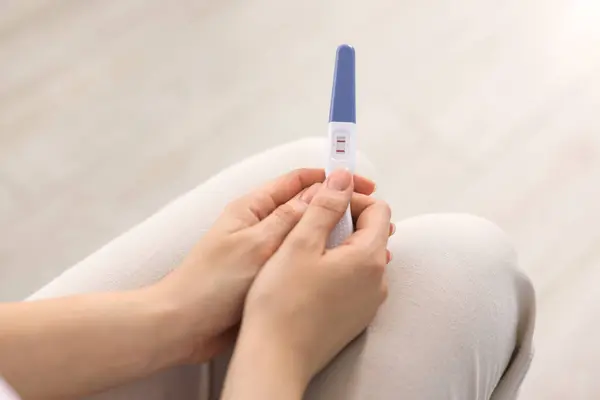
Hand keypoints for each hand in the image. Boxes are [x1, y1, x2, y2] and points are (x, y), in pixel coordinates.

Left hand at [151, 168, 375, 362]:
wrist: (183, 326)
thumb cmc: (212, 283)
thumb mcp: (256, 245)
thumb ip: (290, 218)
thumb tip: (324, 189)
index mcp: (254, 208)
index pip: (299, 182)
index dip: (333, 179)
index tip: (363, 185)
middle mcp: (262, 226)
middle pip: (308, 207)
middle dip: (341, 209)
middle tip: (374, 221)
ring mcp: (266, 252)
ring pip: (308, 236)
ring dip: (336, 236)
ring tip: (367, 246)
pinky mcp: (268, 276)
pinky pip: (301, 261)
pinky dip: (323, 260)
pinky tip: (343, 269)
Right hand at [222, 169, 391, 397]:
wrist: (274, 359)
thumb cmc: (282, 304)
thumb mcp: (299, 243)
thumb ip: (325, 206)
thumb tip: (343, 178)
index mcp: (369, 258)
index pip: (378, 209)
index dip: (351, 197)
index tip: (326, 197)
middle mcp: (377, 281)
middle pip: (371, 232)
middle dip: (343, 220)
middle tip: (309, 223)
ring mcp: (368, 302)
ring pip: (361, 257)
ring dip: (338, 245)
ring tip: (304, 251)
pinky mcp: (355, 317)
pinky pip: (354, 280)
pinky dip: (337, 268)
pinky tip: (308, 276)